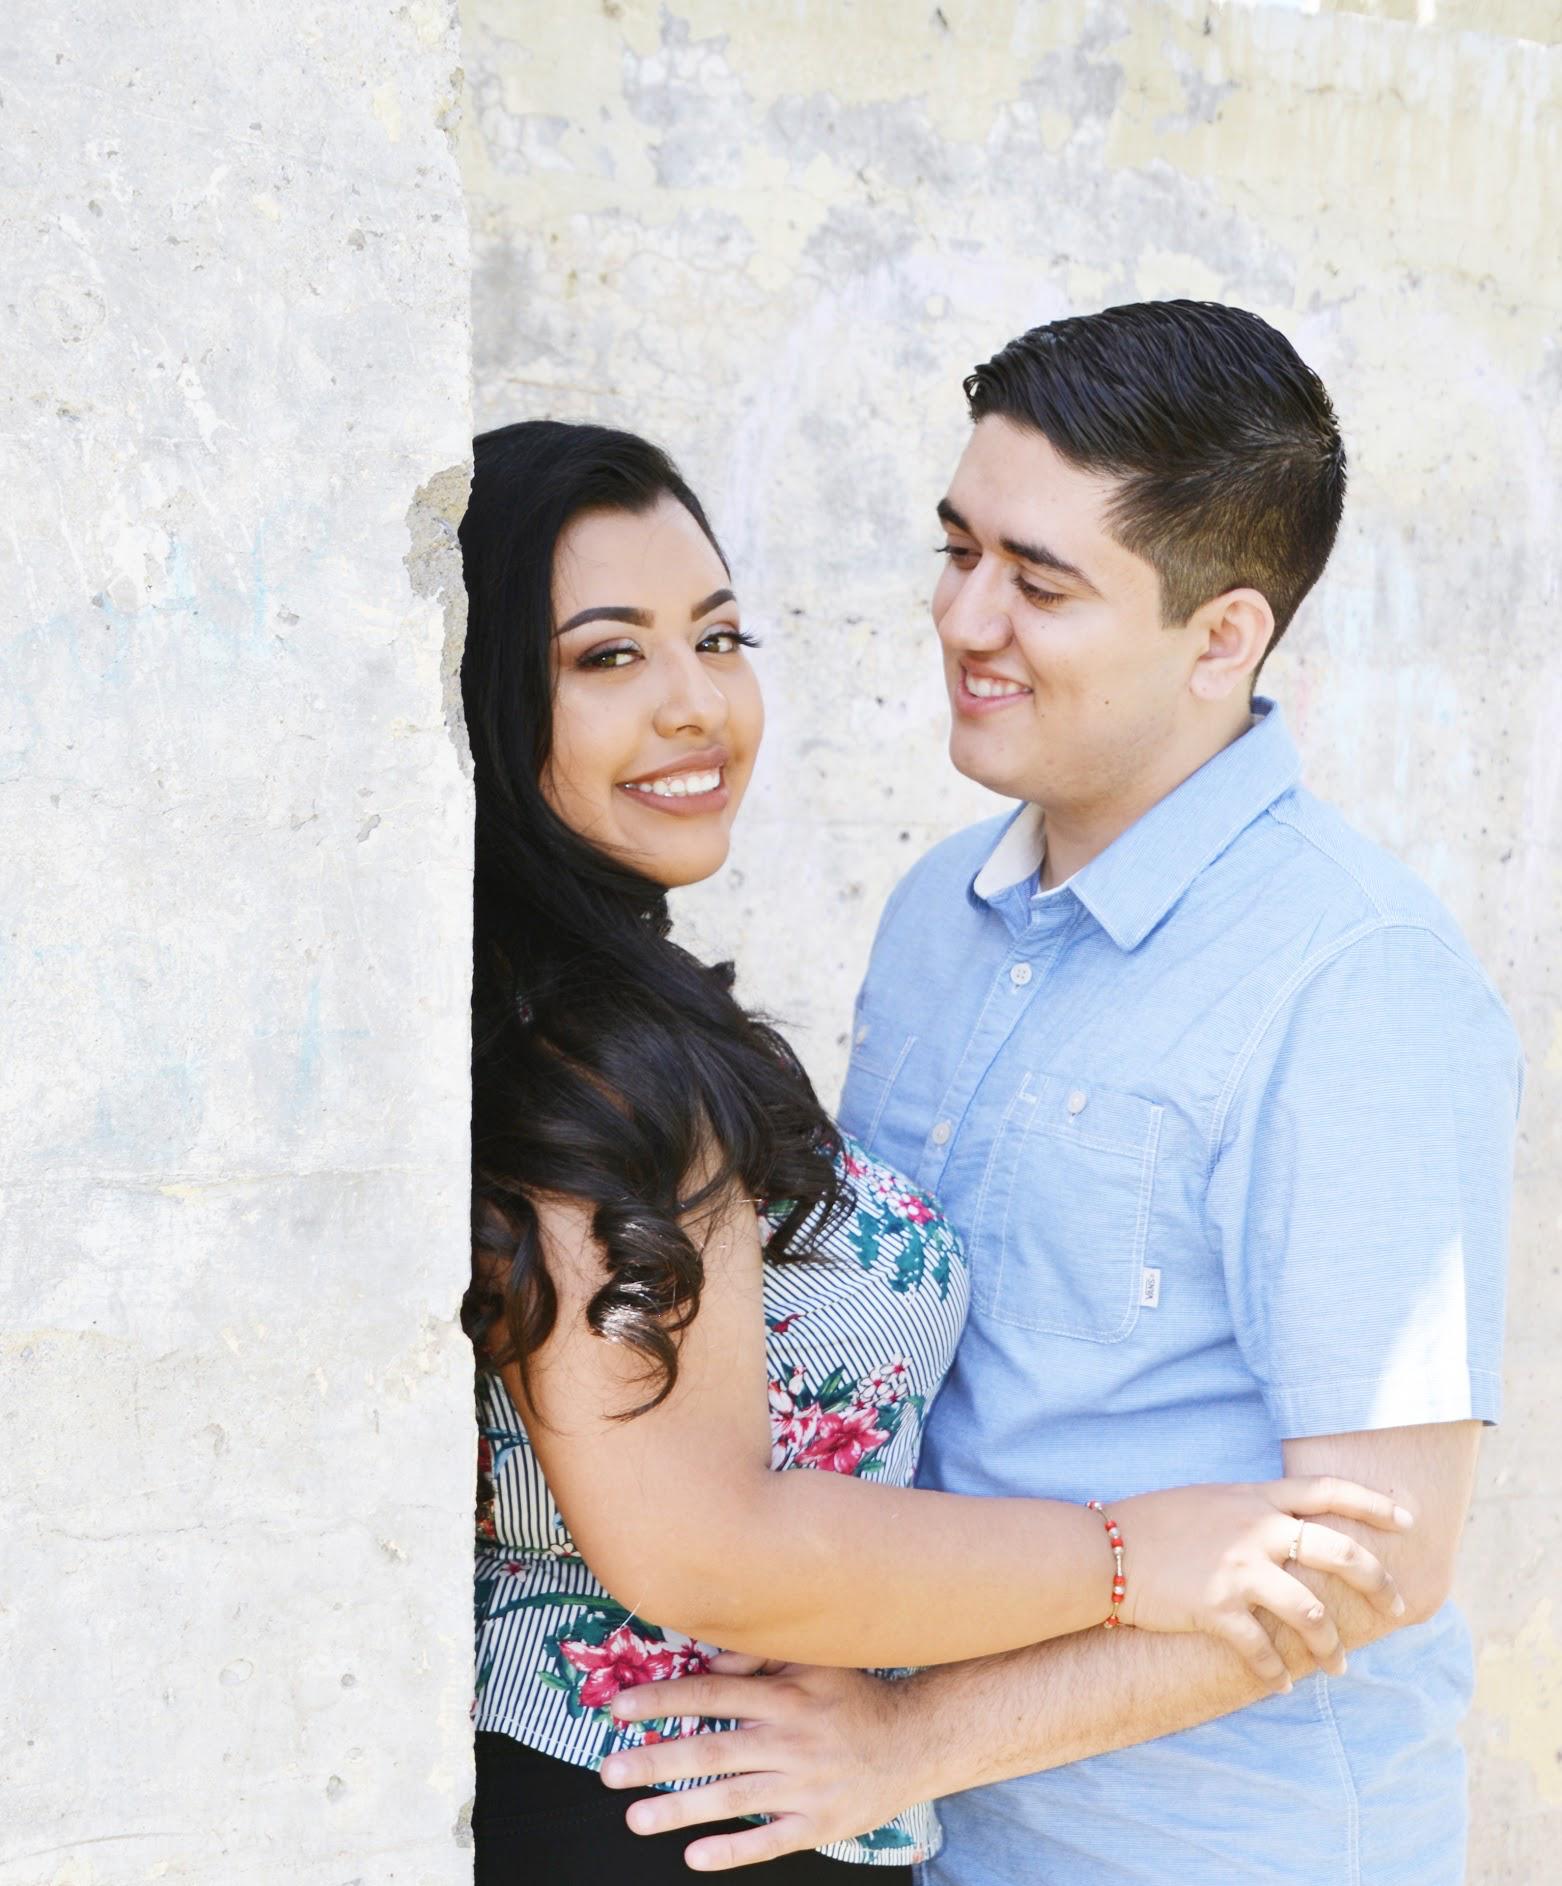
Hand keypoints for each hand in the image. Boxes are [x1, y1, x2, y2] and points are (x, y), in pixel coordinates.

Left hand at [599, 1654, 918, 1870]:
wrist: (914, 1742)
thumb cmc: (853, 1698)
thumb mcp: (814, 1662)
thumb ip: (760, 1657)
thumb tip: (708, 1664)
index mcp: (785, 1695)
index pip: (712, 1695)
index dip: (664, 1701)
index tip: (619, 1708)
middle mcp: (790, 1739)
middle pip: (714, 1749)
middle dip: (659, 1760)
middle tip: (610, 1771)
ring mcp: (804, 1785)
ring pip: (734, 1798)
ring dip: (681, 1808)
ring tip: (635, 1818)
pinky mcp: (818, 1824)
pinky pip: (770, 1841)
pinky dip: (734, 1850)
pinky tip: (695, 1855)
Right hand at [1116, 1475, 1413, 1689]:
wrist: (1104, 1549)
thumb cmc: (1153, 1522)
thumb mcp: (1208, 1499)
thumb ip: (1250, 1508)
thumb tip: (1287, 1525)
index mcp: (1254, 1498)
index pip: (1326, 1490)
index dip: (1373, 1502)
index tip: (1407, 1519)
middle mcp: (1255, 1530)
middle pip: (1339, 1551)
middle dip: (1377, 1582)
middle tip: (1397, 1606)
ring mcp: (1237, 1570)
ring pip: (1311, 1612)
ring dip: (1331, 1645)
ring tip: (1339, 1666)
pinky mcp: (1216, 1609)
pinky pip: (1261, 1650)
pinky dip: (1277, 1673)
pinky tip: (1282, 1686)